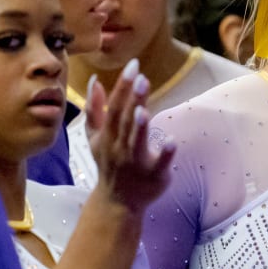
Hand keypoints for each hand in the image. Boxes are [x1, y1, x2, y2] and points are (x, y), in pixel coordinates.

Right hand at [85, 59, 175, 210]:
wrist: (116, 203)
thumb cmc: (108, 163)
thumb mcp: (95, 138)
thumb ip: (94, 110)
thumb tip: (94, 80)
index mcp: (107, 136)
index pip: (114, 107)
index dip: (123, 86)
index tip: (134, 65)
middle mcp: (119, 147)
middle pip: (124, 120)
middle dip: (132, 99)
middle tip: (141, 77)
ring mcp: (136, 162)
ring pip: (136, 142)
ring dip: (140, 125)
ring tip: (144, 108)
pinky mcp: (154, 175)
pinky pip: (160, 164)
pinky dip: (166, 154)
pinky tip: (173, 140)